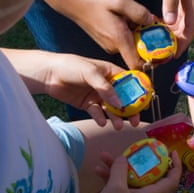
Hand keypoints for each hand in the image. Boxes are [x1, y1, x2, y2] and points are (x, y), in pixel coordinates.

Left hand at [2, 48, 139, 128]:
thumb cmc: (70, 66)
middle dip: (130, 110)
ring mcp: (97, 94)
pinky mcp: (87, 104)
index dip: (138, 92)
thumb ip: (105, 88)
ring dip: (116, 117)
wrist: (48, 74)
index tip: (145, 103)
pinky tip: (102, 122)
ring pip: (111, 108)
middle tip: (135, 120)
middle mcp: (106, 84)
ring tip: (118, 126)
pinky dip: (101, 118)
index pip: (129, 82)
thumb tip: (119, 103)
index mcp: (111, 72)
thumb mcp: (90, 72)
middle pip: (123, 98)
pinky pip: (97, 113)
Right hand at [41, 0, 154, 69]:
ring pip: (130, 45)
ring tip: (144, 21)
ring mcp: (108, 44)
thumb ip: (139, 12)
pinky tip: (129, 19)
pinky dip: (129, 32)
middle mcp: (113, 46)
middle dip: (148, 44)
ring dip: (138, 36)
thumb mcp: (120, 0)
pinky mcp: (105, 39)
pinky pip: (122, 40)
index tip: (162, 55)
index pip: (137, 64)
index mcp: (119, 40)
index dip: (151, 63)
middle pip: (137, 53)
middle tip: (158, 31)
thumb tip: (152, 22)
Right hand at [81, 151, 181, 192]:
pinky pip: (118, 183)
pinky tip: (98, 169)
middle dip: (141, 160)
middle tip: (137, 148)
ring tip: (105, 155)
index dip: (175, 165)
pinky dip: (109, 176)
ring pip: (130, 177)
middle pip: (149, 174)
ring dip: (118, 166)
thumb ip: (120, 169)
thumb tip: (123, 157)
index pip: (171, 180)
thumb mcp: (115, 188)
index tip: (172, 152)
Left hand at [158, 0, 193, 57]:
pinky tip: (158, 30)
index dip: (183, 43)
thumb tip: (170, 23)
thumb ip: (170, 2)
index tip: (174, 54)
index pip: (191, 29)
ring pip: (180, 25)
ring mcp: (186, 3)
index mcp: (192, 2)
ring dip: (172, 36)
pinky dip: (168, 26)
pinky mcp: (179, 0)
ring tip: (160, 46)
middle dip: (177, 43)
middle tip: (165, 54)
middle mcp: (191, 5)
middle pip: (186, 30)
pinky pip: (175, 18)